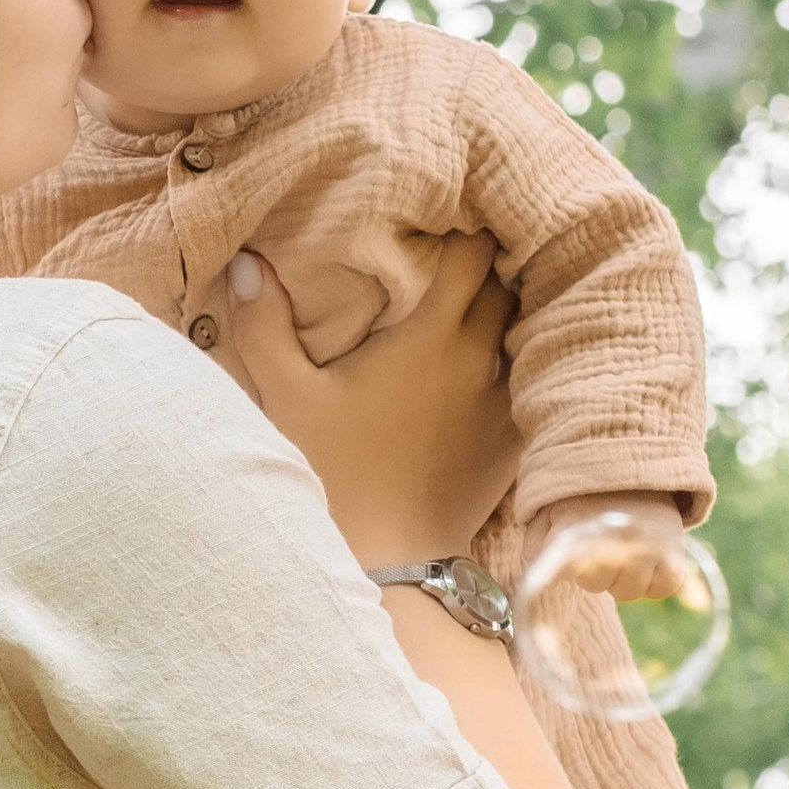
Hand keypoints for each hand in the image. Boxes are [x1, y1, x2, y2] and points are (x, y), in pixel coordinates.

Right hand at [226, 242, 519, 567]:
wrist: (387, 562)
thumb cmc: (332, 474)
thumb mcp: (285, 398)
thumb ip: (264, 325)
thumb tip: (250, 260)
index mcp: (432, 335)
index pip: (474, 251)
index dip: (465, 230)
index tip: (443, 226)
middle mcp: (482, 357)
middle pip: (508, 281)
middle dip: (491, 264)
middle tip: (460, 257)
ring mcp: (508, 399)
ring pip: (531, 326)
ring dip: (511, 310)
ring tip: (485, 301)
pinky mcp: (516, 437)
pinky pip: (537, 377)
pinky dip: (523, 360)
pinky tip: (498, 362)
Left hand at [521, 491, 695, 602]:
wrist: (636, 468)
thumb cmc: (584, 499)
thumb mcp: (549, 513)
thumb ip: (535, 545)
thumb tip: (538, 578)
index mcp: (576, 524)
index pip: (563, 567)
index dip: (564, 572)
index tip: (566, 568)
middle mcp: (614, 536)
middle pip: (596, 586)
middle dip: (593, 574)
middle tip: (598, 551)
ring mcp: (647, 544)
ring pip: (629, 591)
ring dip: (623, 580)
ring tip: (622, 554)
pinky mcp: (675, 551)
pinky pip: (663, 588)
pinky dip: (655, 582)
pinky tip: (646, 563)